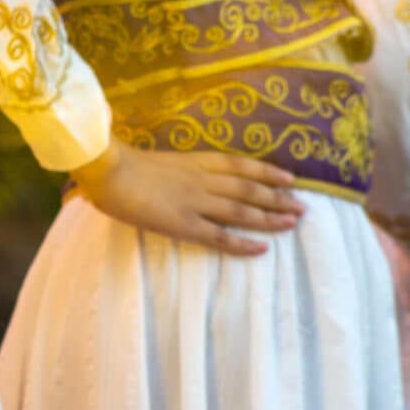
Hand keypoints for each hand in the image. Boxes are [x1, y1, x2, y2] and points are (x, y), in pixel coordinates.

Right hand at [70, 140, 305, 256]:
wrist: (107, 170)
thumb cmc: (121, 164)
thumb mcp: (157, 161)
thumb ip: (175, 169)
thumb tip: (183, 176)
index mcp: (195, 161)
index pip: (241, 166)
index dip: (267, 172)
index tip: (290, 178)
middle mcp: (202, 180)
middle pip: (249, 189)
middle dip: (278, 197)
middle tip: (302, 206)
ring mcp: (195, 202)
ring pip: (242, 211)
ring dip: (270, 217)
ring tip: (293, 223)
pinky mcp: (184, 224)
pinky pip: (219, 236)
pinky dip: (242, 243)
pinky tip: (261, 248)